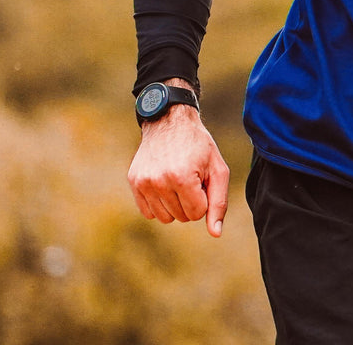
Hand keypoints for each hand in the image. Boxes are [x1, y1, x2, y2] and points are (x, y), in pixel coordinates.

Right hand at [127, 101, 229, 235]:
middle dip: (190, 201)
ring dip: (175, 205)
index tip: (202, 179)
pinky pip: (148, 212)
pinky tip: (164, 185)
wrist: (169, 120)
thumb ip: (219, 202)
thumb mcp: (217, 169)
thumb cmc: (198, 145)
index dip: (203, 198)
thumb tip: (215, 233)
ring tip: (177, 180)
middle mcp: (159, 182)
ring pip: (165, 218)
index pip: (197, 213)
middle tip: (190, 176)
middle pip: (181, 217)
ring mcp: (143, 182)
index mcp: (182, 178)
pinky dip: (159, 204)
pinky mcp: (134, 182)